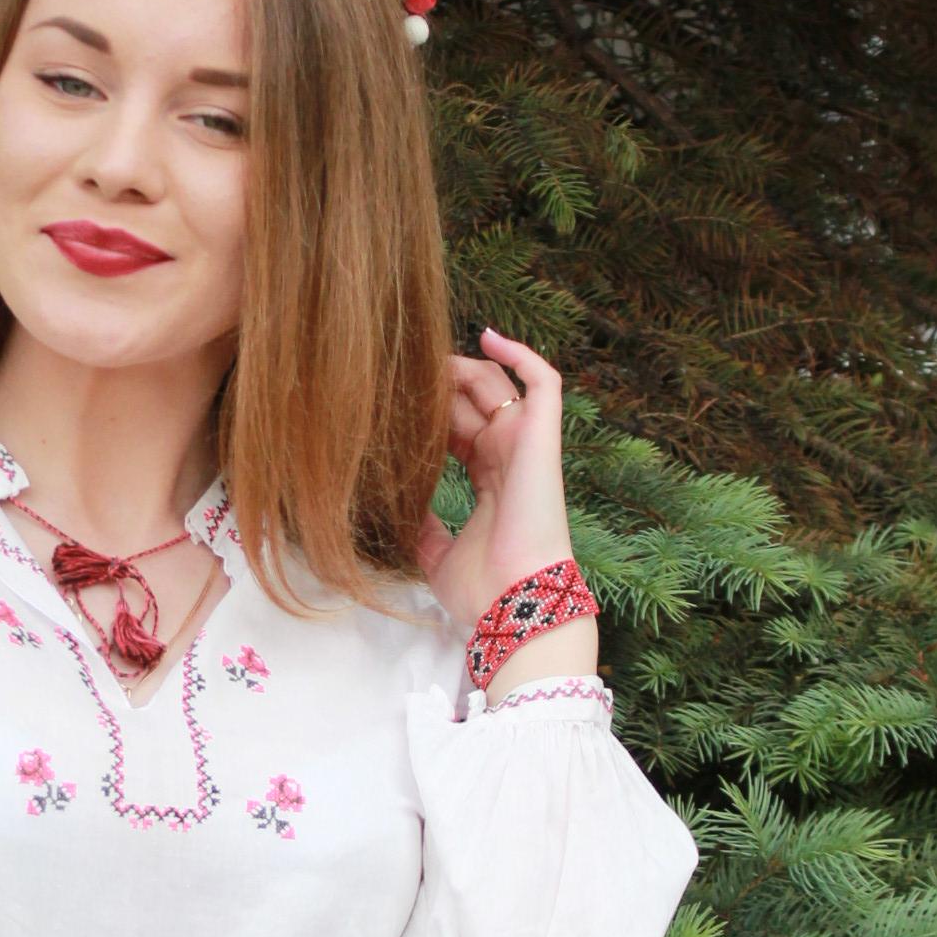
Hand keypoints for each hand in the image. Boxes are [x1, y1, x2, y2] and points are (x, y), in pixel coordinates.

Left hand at [414, 328, 592, 656]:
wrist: (513, 600)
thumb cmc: (482, 587)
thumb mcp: (436, 554)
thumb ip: (423, 528)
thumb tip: (398, 512)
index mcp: (491, 480)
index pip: (460, 430)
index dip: (431, 413)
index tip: (393, 403)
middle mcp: (510, 455)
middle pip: (474, 402)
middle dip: (440, 385)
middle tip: (398, 372)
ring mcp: (526, 443)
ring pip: (497, 384)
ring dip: (463, 367)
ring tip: (424, 359)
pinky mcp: (541, 436)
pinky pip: (542, 381)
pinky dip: (520, 354)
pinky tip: (486, 336)